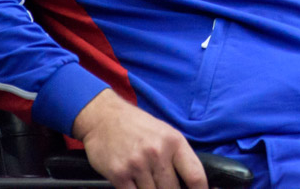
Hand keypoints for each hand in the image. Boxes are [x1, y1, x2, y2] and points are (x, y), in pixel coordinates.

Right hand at [72, 88, 207, 188]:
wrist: (103, 117)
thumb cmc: (137, 126)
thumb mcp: (165, 133)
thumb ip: (179, 157)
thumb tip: (192, 183)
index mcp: (174, 142)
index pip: (195, 176)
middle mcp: (157, 153)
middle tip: (164, 184)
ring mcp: (138, 164)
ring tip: (146, 179)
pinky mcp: (119, 174)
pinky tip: (134, 184)